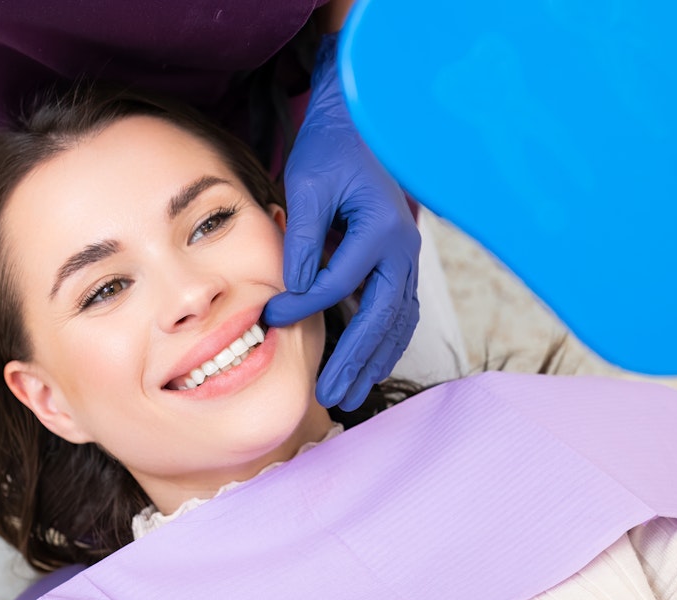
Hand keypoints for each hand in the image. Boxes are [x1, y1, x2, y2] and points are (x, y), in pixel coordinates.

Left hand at [264, 33, 420, 409]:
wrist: (362, 126)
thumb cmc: (332, 150)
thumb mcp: (309, 184)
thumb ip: (303, 237)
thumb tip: (293, 289)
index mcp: (381, 230)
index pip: (340, 282)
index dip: (303, 303)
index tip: (269, 317)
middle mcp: (403, 250)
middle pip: (380, 318)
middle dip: (354, 361)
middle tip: (330, 396)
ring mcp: (407, 259)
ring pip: (396, 323)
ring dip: (374, 361)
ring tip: (351, 394)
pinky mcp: (401, 264)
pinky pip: (399, 313)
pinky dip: (385, 342)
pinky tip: (370, 365)